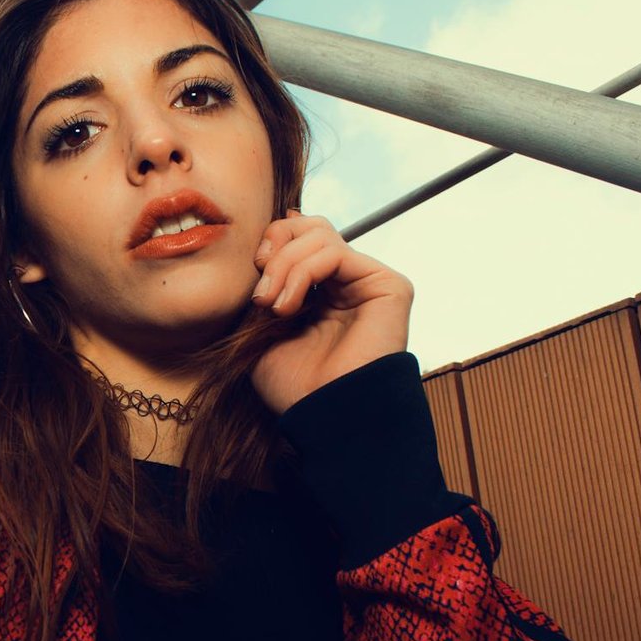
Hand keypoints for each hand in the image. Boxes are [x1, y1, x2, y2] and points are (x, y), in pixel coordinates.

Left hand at [247, 209, 413, 414]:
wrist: (322, 414)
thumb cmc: (293, 384)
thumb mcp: (262, 328)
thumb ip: (266, 284)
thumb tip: (263, 246)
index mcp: (321, 290)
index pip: (297, 238)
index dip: (270, 244)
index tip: (251, 279)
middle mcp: (348, 282)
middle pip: (310, 227)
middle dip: (275, 248)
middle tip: (260, 292)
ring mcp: (368, 282)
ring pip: (320, 236)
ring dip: (284, 267)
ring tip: (273, 308)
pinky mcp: (388, 286)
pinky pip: (336, 252)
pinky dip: (302, 271)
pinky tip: (289, 307)